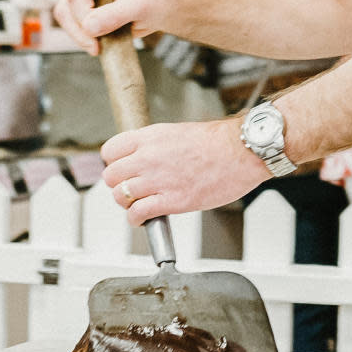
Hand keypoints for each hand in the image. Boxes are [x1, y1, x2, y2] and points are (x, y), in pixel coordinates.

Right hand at [52, 0, 166, 54]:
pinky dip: (83, 37)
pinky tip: (99, 44)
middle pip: (66, 6)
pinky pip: (75, 25)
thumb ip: (113, 15)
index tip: (96, 33)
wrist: (168, 5)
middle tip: (95, 46)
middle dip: (78, 29)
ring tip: (98, 47)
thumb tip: (89, 26)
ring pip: (66, 17)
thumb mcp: (139, 5)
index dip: (82, 15)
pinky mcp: (89, 9)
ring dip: (79, 35)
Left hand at [100, 117, 268, 224]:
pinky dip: (136, 219)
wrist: (240, 152)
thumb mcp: (178, 132)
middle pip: (111, 176)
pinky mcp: (172, 201)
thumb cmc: (218, 142)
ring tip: (138, 204)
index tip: (121, 169)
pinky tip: (144, 217)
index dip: (114, 163)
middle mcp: (149, 157)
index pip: (110, 151)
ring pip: (120, 196)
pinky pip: (138, 213)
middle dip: (118, 184)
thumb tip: (143, 157)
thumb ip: (156, 145)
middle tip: (130, 188)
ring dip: (127, 203)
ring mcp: (159, 180)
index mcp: (151, 137)